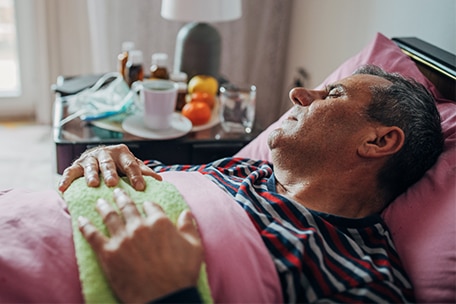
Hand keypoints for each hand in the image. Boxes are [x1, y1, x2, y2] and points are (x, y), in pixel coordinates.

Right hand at [59, 144, 161, 191]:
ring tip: (92, 184)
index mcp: (122, 153)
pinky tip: (62, 188)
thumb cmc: (119, 165)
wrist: (99, 158)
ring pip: (90, 166)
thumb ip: (143, 173)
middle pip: (109, 163)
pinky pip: (70, 172)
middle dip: (110, 172)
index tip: (141, 187)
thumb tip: (160, 180)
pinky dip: (66, 179)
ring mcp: (90, 158)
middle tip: (112, 183)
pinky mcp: (77, 165)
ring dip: (90, 175)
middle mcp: (106, 153)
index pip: (131, 164)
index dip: (136, 175)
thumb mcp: (131, 166)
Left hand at [78, 188, 202, 302]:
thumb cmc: (182, 274)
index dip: (147, 204)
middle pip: (128, 207)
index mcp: (160, 223)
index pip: (151, 206)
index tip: (143, 203)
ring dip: (103, 206)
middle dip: (121, 197)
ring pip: (109, 216)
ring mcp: (123, 239)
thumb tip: (186, 213)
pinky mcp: (108, 253)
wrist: (165, 297)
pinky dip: (86, 226)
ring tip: (99, 201)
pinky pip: (93, 235)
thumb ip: (189, 227)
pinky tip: (81, 220)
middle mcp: (140, 226)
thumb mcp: (194, 247)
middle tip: (116, 191)